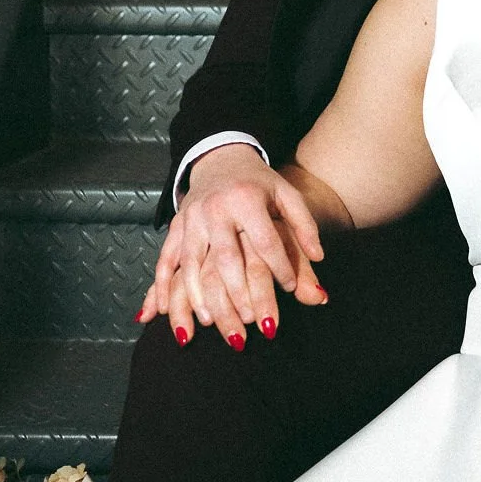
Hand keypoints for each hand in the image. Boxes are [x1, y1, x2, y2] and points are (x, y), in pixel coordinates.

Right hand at [136, 145, 326, 348]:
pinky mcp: (176, 225)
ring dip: (198, 296)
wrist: (221, 158)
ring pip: (191, 262)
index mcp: (246, 199)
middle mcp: (215, 209)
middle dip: (238, 292)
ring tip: (210, 324)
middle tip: (250, 321)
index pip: (265, 240)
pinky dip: (162, 285)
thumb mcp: (287, 195)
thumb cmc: (260, 184)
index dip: (281, 266)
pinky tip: (161, 310)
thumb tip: (319, 257)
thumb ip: (304, 225)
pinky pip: (165, 258)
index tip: (293, 288)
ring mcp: (191, 218)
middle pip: (225, 257)